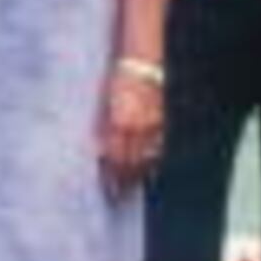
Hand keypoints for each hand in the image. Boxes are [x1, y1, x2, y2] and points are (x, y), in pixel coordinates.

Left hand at [98, 63, 164, 194]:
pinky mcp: (161, 120)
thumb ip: (103, 128)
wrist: (141, 63)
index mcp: (118, 121)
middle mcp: (136, 126)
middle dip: (123, 182)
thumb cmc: (116, 80)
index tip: (107, 188)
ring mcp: (152, 124)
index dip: (110, 176)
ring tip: (130, 189)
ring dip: (137, 176)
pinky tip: (148, 170)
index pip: (114, 157)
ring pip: (145, 157)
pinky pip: (157, 147)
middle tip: (117, 197)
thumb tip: (99, 152)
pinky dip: (152, 161)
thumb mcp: (103, 104)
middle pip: (130, 162)